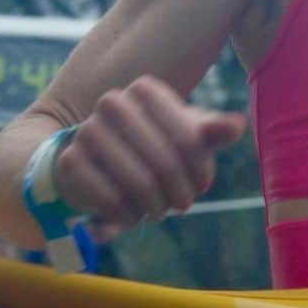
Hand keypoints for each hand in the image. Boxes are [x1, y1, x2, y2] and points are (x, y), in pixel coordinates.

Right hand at [52, 74, 246, 228]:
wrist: (97, 160)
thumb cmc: (155, 144)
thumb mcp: (185, 135)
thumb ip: (212, 130)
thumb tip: (238, 125)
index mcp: (145, 90)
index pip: (187, 136)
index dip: (200, 166)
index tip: (205, 182)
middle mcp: (112, 103)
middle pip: (164, 161)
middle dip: (179, 190)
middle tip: (185, 204)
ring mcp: (87, 131)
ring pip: (138, 182)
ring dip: (154, 206)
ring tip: (160, 211)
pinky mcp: (69, 161)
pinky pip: (107, 198)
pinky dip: (125, 216)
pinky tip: (133, 217)